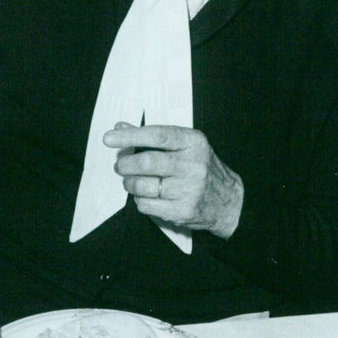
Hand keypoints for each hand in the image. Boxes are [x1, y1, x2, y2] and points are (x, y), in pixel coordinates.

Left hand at [104, 122, 243, 238]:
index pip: (157, 135)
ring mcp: (189, 189)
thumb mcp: (184, 145)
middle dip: (126, 164)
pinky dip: (139, 200)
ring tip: (131, 181)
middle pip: (147, 162)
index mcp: (193, 142)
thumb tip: (120, 127)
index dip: (130, 136)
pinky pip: (147, 205)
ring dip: (129, 183)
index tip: (108, 138)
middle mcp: (193, 165)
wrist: (229, 201)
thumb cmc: (200, 167)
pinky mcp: (183, 211)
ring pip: (143, 186)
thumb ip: (153, 136)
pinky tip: (145, 195)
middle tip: (121, 165)